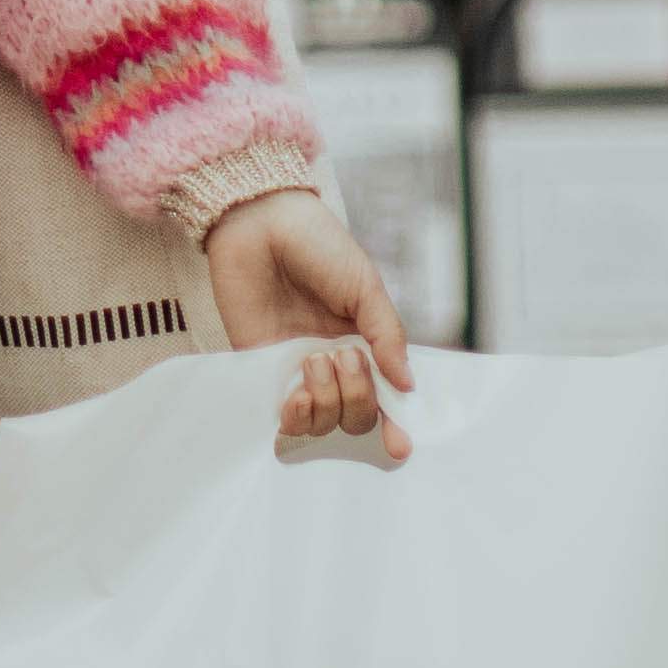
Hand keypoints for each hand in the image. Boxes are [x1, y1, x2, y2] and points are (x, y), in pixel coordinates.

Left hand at [202, 183, 413, 465]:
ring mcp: (296, 368)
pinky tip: (297, 392)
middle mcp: (332, 362)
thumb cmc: (316, 243)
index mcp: (362, 342)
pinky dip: (296, 415)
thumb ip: (387, 336)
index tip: (401, 446)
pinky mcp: (261, 369)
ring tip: (316, 358)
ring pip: (322, 422)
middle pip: (355, 416)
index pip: (382, 396)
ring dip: (327, 399)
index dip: (394, 424)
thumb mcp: (365, 285)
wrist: (260, 221)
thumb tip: (407, 384)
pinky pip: (282, 416)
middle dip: (358, 397)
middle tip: (345, 356)